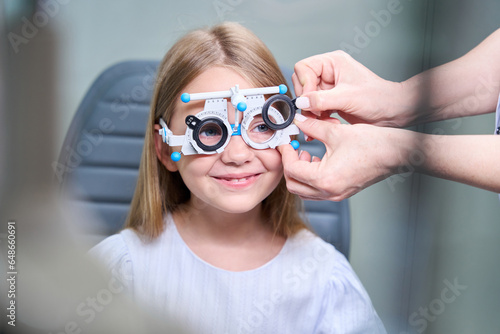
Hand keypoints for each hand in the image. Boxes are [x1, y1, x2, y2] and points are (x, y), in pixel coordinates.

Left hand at [278, 115, 411, 200]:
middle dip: (289, 166)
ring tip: (305, 153)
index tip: (286, 142)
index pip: (292, 170)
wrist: (396, 153)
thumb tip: (298, 122)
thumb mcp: (335, 131)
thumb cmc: (372, 144)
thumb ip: (312, 127)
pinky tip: (316, 160)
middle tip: (292, 148)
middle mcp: (329, 192)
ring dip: (299, 173)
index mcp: (325, 179)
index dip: (286, 154)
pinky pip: (317, 191)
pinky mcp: (342, 192)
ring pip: (304, 191)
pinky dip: (311, 178)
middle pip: (294, 185)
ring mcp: (336, 194)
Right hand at [292, 51, 408, 126]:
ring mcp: (329, 87)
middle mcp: (329, 72)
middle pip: (302, 84)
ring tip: (322, 121)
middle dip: (306, 101)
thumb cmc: (378, 98)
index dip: (303, 84)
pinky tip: (327, 123)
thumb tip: (301, 102)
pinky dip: (317, 118)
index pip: (304, 68)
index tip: (308, 101)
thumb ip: (321, 100)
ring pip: (306, 98)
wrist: (392, 112)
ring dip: (311, 112)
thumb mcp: (347, 98)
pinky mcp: (330, 101)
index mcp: (333, 62)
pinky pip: (314, 108)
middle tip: (314, 113)